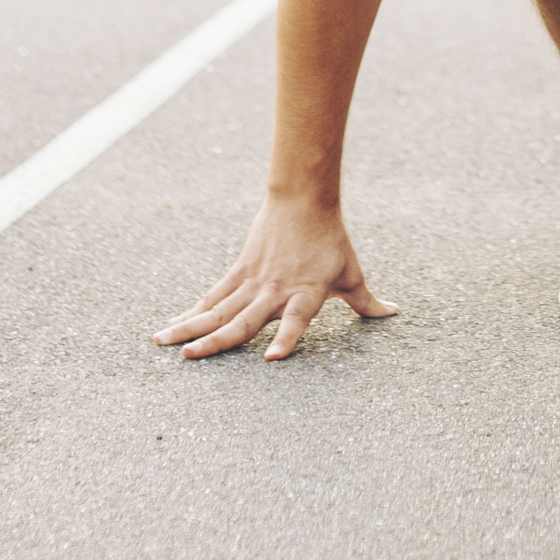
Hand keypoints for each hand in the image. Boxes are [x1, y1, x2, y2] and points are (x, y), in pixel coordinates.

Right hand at [155, 195, 396, 360]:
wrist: (303, 199)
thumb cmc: (331, 241)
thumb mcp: (352, 273)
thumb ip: (366, 302)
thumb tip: (393, 314)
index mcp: (307, 295)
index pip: (298, 320)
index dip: (288, 339)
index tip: (273, 359)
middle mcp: (276, 292)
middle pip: (244, 320)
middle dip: (217, 341)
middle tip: (191, 357)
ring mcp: (254, 282)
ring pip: (219, 310)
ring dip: (192, 328)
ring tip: (165, 344)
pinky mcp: (239, 272)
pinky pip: (213, 297)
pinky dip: (192, 312)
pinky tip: (172, 326)